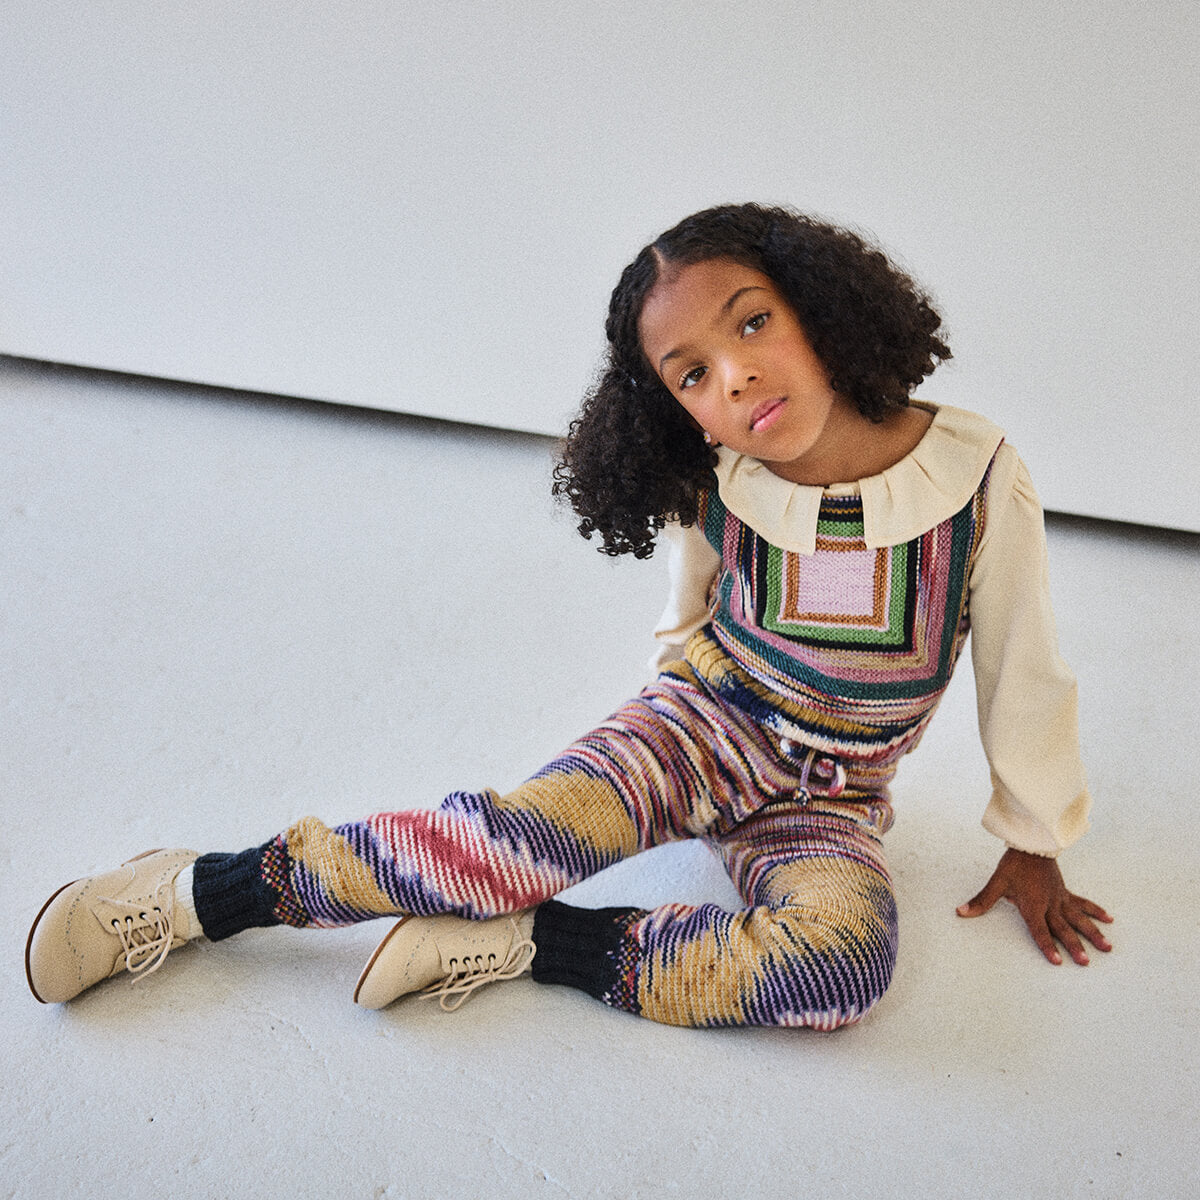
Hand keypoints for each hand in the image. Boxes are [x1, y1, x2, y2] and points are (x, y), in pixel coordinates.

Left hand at [957, 848, 1112, 964]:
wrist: (1030, 844)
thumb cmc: (1013, 864)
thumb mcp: (996, 883)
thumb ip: (981, 901)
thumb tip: (960, 912)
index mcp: (1033, 905)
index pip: (1040, 931)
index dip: (1047, 946)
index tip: (1058, 962)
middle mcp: (1050, 905)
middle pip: (1063, 929)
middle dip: (1075, 946)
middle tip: (1086, 962)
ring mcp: (1060, 899)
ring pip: (1079, 919)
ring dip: (1093, 933)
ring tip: (1107, 947)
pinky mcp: (1065, 892)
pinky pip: (1083, 903)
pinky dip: (1095, 910)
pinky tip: (1109, 919)